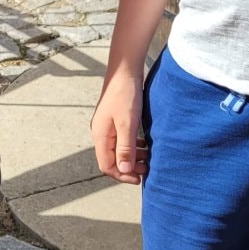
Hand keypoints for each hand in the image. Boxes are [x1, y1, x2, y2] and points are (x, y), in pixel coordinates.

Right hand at [91, 65, 148, 183]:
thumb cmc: (125, 94)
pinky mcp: (114, 120)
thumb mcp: (127, 123)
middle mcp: (100, 133)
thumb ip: (125, 147)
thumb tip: (125, 169)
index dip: (122, 175)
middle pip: (111, 159)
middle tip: (147, 170)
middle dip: (128, 168)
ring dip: (131, 157)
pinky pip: (121, 140)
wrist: (124, 70)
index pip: (107, 165)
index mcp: (100, 136)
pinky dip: (132, 146)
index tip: (139, 178)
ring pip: (117, 150)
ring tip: (148, 158)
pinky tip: (144, 143)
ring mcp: (106, 126)